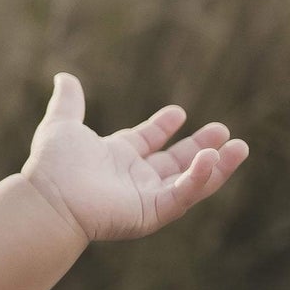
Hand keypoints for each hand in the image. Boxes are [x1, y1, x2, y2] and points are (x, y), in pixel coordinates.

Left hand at [21, 73, 248, 241]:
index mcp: (115, 156)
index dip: (163, 127)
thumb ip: (69, 101)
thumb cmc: (52, 165)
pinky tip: (213, 158)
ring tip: (239, 146)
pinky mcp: (152, 212)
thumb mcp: (62, 125)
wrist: (49, 197)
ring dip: (216, 165)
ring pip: (190, 180)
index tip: (178, 113)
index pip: (147, 140)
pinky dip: (201, 178)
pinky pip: (184, 195)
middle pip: (175, 162)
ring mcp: (145, 196)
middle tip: (223, 131)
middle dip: (201, 147)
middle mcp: (133, 177)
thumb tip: (64, 76)